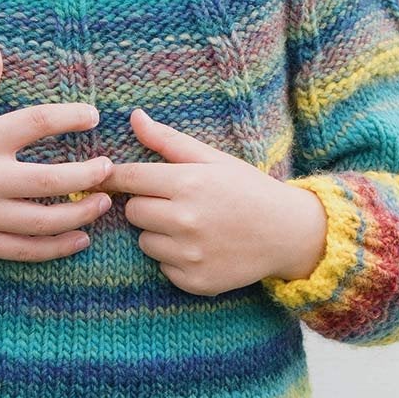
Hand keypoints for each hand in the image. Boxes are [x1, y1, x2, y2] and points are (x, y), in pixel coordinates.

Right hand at [0, 40, 113, 261]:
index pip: (34, 123)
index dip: (68, 117)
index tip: (92, 115)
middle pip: (49, 180)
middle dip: (87, 175)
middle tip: (108, 168)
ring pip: (43, 220)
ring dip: (80, 214)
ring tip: (103, 203)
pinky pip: (25, 250)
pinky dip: (57, 248)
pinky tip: (80, 238)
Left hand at [95, 109, 328, 296]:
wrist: (288, 233)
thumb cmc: (248, 189)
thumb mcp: (213, 159)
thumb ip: (169, 141)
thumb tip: (134, 117)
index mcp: (188, 183)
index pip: (129, 178)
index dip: (115, 177)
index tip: (110, 178)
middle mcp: (185, 219)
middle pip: (132, 211)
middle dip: (146, 204)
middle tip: (174, 202)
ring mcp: (190, 254)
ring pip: (144, 241)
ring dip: (158, 233)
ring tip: (191, 226)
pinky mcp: (195, 281)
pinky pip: (162, 266)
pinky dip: (175, 258)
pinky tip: (200, 248)